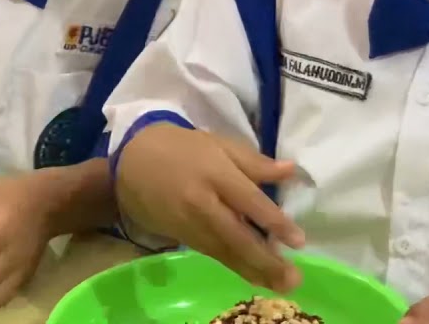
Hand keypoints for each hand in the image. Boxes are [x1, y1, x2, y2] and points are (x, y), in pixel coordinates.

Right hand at [116, 125, 304, 291]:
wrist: (130, 165)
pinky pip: (213, 254)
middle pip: (236, 236)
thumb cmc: (179, 147)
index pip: (249, 200)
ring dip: (254, 270)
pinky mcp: (182, 237)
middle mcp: (201, 202)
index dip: (274, 222)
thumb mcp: (217, 143)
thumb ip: (254, 161)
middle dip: (266, 260)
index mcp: (213, 172)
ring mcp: (189, 223)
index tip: (298, 240)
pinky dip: (235, 266)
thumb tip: (292, 171)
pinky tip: (255, 275)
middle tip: (293, 277)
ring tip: (281, 284)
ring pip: (224, 252)